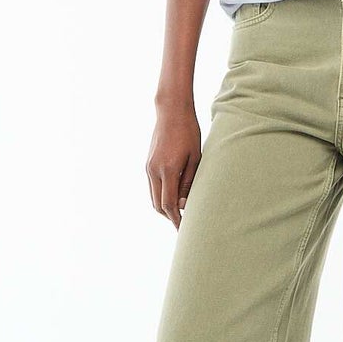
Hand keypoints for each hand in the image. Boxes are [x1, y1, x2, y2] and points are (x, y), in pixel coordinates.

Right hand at [147, 101, 201, 228]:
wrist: (171, 111)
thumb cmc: (189, 132)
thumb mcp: (195, 157)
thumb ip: (189, 182)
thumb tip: (183, 204)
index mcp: (168, 170)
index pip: (169, 204)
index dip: (176, 220)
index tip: (184, 229)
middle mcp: (154, 171)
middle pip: (158, 205)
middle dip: (170, 217)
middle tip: (184, 224)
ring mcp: (148, 167)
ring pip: (153, 198)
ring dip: (165, 208)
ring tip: (180, 213)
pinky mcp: (148, 164)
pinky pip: (152, 188)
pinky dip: (161, 197)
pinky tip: (173, 197)